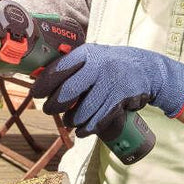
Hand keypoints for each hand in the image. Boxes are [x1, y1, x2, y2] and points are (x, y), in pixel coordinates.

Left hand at [31, 44, 183, 137]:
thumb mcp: (93, 57)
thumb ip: (73, 67)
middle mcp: (98, 65)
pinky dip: (87, 128)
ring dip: (72, 120)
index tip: (36, 94)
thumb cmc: (111, 64)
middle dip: (55, 105)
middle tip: (49, 110)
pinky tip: (82, 130)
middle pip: (68, 91)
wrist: (147, 69)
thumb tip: (41, 80)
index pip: (60, 68)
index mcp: (87, 53)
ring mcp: (110, 82)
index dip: (44, 83)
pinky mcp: (120, 98)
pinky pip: (98, 119)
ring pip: (83, 110)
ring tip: (69, 121)